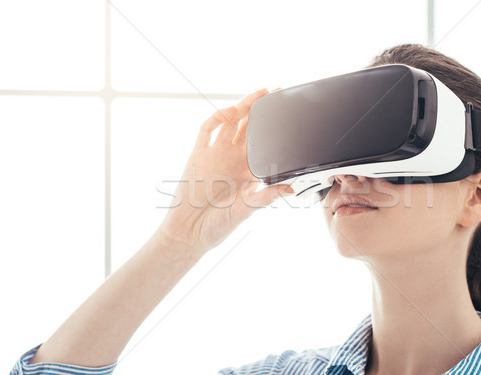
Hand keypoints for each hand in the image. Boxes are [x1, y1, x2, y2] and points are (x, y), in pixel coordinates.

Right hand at [156, 88, 293, 256]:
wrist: (189, 232)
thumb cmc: (218, 224)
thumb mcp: (247, 209)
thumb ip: (266, 196)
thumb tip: (291, 188)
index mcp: (246, 171)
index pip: (262, 143)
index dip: (273, 128)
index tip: (287, 114)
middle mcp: (231, 160)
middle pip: (247, 128)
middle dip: (260, 110)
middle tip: (275, 92)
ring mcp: (214, 155)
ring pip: (230, 124)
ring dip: (243, 108)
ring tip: (258, 94)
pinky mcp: (197, 155)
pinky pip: (207, 131)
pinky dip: (218, 119)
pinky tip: (231, 111)